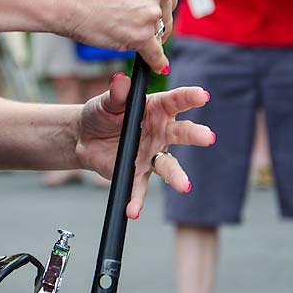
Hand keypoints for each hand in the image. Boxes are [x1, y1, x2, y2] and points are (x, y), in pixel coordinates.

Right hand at [56, 0, 175, 73]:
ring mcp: (152, 13)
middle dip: (151, 17)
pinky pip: (156, 54)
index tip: (147, 5)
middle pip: (165, 12)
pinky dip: (157, 62)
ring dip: (145, 34)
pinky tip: (159, 66)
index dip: (156, 0)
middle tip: (128, 18)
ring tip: (122, 30)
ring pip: (158, 32)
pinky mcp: (142, 36)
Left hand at [75, 73, 213, 218]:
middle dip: (195, 135)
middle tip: (208, 137)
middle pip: (180, 133)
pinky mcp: (137, 173)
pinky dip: (136, 199)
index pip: (175, 101)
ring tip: (185, 186)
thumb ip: (116, 94)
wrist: (84, 137)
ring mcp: (151, 155)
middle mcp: (160, 133)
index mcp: (155, 109)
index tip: (202, 95)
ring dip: (176, 176)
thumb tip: (122, 81)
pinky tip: (133, 210)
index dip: (189, 97)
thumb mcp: (106, 102)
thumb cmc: (101, 113)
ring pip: (167, 165)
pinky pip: (139, 188)